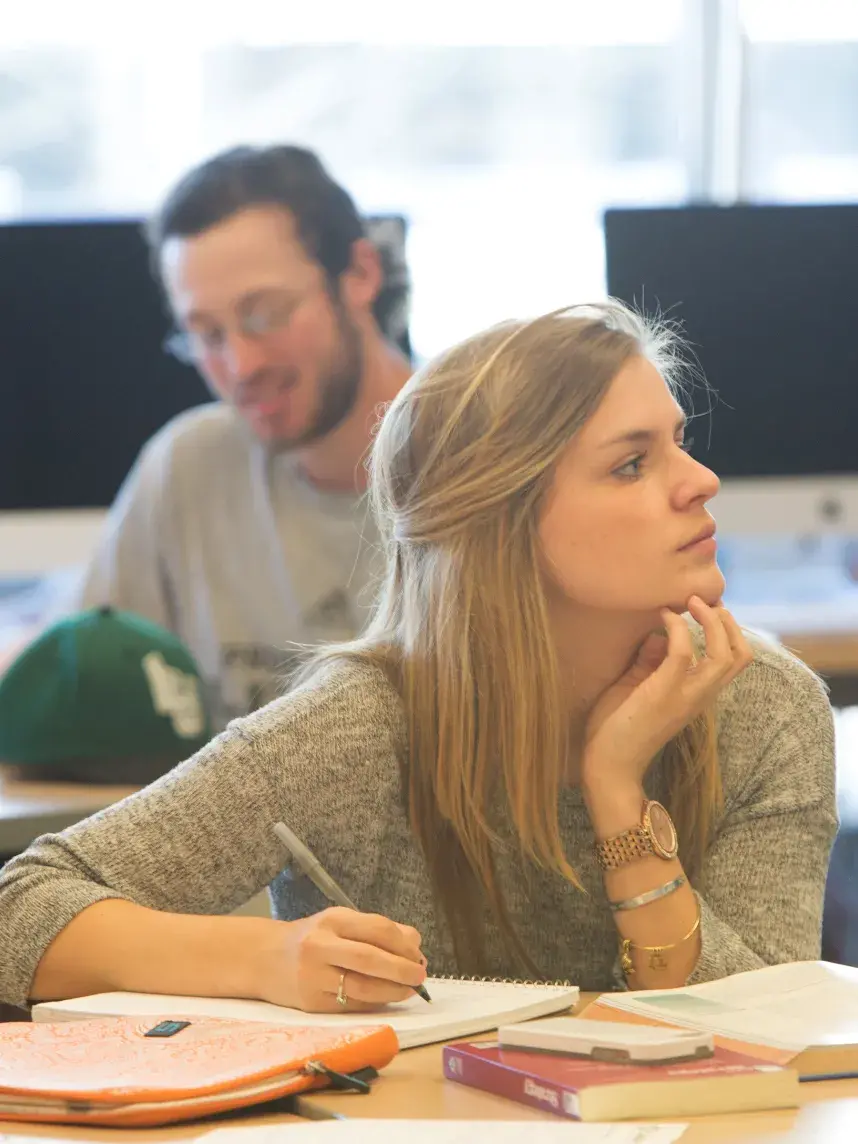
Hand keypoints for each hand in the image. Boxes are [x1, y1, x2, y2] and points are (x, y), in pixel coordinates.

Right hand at [254, 906, 427, 1012]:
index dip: (404, 944)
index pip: (377, 928)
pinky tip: (385, 999)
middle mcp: (321, 946)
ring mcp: (314, 976)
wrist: (264, 958)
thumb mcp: (340, 923)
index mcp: (332, 920)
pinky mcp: (311, 1003)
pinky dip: (374, 1003)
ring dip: (392, 991)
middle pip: (370, 958)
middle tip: (420, 976)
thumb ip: (376, 930)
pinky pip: (350, 1005)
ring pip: (362, 987)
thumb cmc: (311, 938)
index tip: (419, 955)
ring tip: (409, 991)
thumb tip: (415, 945)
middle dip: (402, 969)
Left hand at [581, 598, 751, 798]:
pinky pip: (683, 652)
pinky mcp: (665, 693)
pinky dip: (677, 628)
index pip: (733, 662)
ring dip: (711, 621)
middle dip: (728, 622)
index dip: (728, 631)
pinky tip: (662, 616)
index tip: (705, 608)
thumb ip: (652, 661)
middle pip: (740, 656)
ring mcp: (686, 696)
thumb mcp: (638, 685)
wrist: (608, 765)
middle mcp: (700, 696)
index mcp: (698, 695)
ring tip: (692, 602)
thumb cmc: (618, 727)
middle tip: (704, 600)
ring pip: (724, 654)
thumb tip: (658, 632)